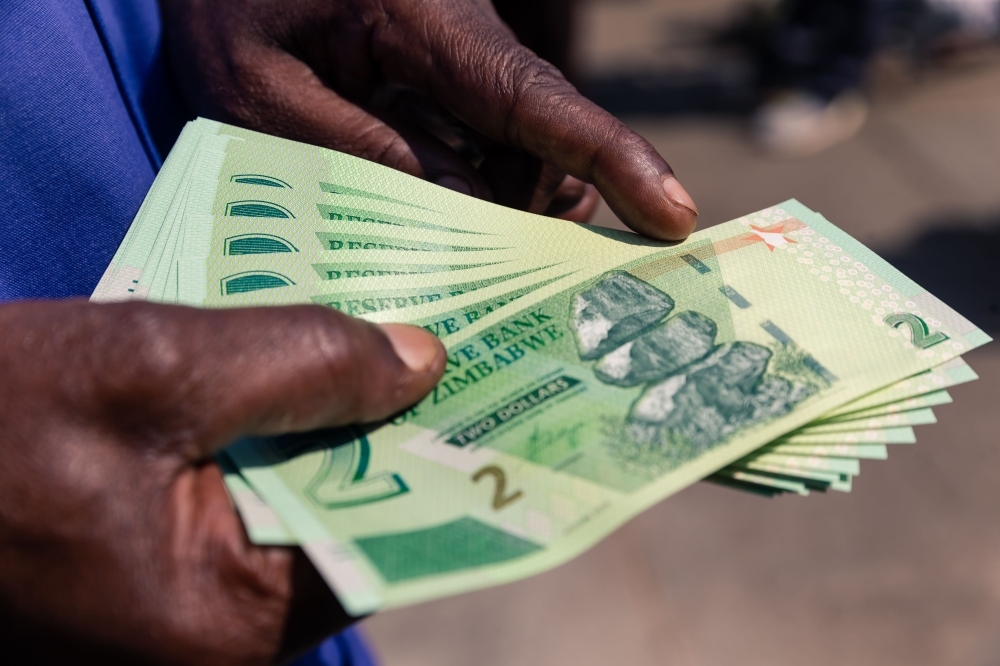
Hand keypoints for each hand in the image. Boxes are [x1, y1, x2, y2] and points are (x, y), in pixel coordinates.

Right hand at [0, 300, 444, 664]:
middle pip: (338, 520)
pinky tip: (283, 366)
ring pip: (286, 499)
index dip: (437, 463)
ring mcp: (173, 605)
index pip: (378, 545)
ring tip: (377, 341)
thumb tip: (423, 361)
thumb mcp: (150, 369)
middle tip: (442, 345)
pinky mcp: (145, 561)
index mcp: (224, 627)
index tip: (493, 397)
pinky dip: (261, 429)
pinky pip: (235, 493)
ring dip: (318, 419)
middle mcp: (210, 637)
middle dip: (379, 429)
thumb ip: (299, 361)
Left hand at [161, 0, 697, 237]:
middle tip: (532, 276)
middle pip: (536, 130)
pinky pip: (483, 129)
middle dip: (539, 204)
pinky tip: (444, 210)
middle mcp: (457, 27)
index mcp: (417, 20)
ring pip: (514, 137)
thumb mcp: (260, 92)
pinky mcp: (444, 61)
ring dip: (501, 197)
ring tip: (461, 246)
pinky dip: (474, 178)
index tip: (675, 216)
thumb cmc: (226, 8)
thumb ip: (355, 150)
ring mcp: (456, 43)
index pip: (533, 97)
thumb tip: (461, 207)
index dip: (613, 157)